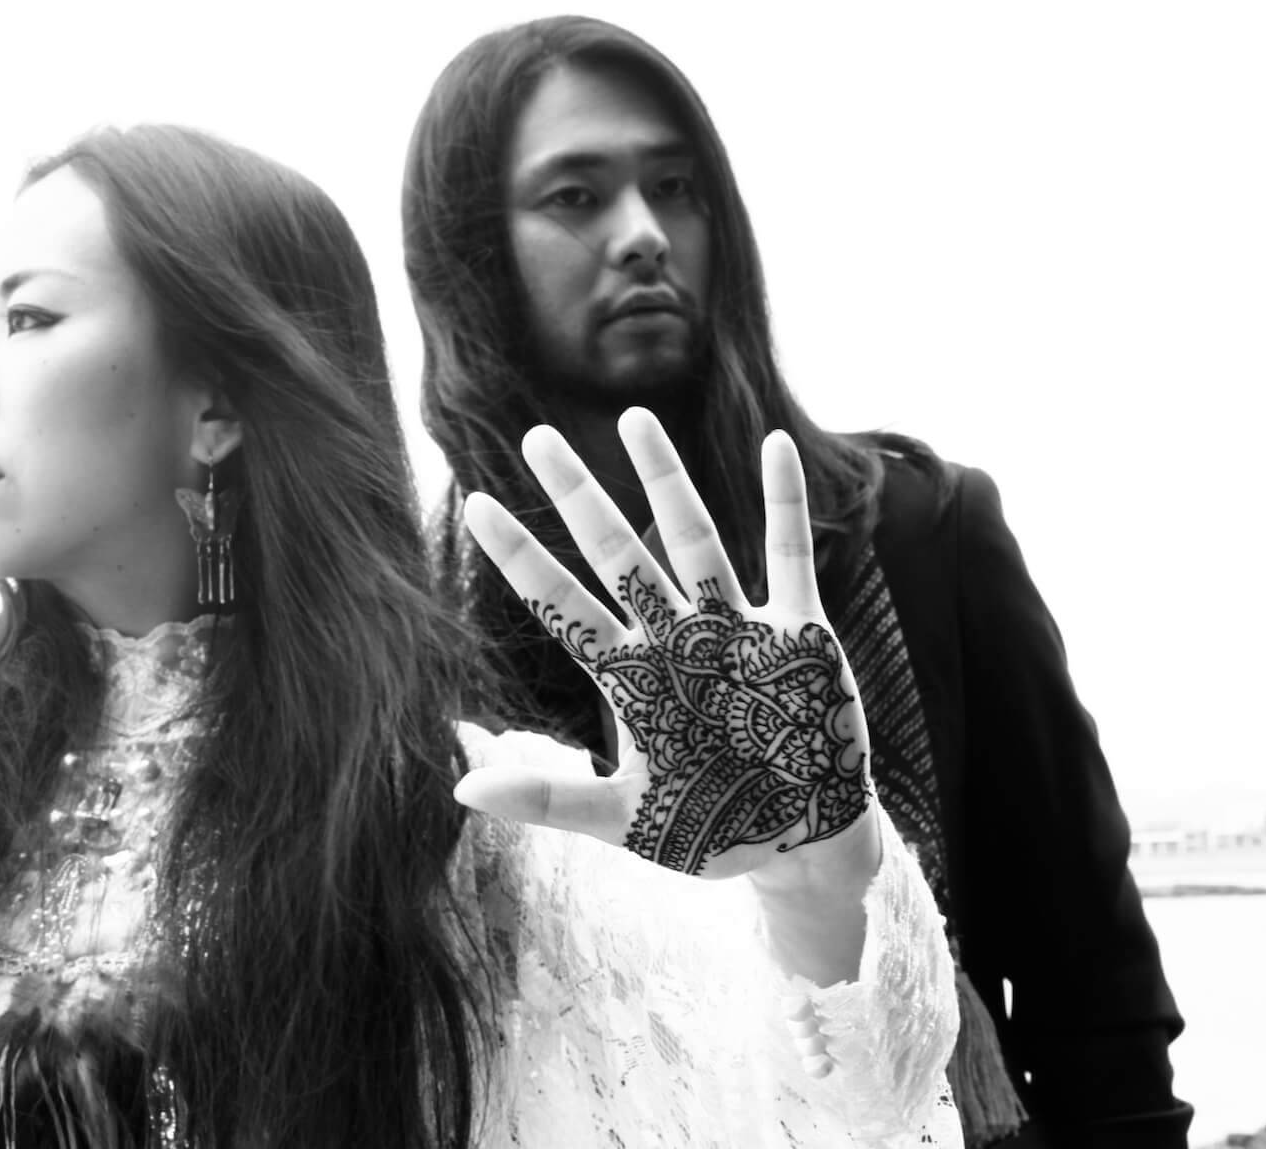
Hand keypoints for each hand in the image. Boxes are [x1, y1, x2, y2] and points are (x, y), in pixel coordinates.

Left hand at [457, 409, 878, 883]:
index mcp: (632, 679)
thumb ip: (549, 797)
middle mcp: (676, 640)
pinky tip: (771, 443)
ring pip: (694, 537)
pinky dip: (784, 501)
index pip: (561, 605)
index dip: (520, 559)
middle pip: (617, 553)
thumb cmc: (712, 832)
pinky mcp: (800, 634)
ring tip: (635, 417)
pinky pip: (789, 554)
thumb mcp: (625, 820)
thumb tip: (461, 790)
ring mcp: (737, 629)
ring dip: (667, 479)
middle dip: (579, 498)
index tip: (474, 504)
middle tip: (536, 437)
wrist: (804, 848)